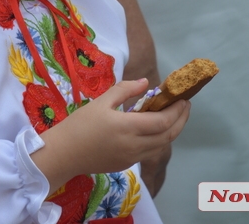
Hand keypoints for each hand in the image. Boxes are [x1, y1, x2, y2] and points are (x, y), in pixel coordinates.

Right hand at [33, 79, 189, 192]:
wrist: (63, 154)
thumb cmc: (79, 125)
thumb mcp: (101, 102)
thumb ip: (125, 90)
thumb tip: (146, 83)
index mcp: (127, 127)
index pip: (163, 121)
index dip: (177, 111)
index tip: (183, 98)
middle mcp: (134, 146)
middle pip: (168, 136)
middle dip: (181, 120)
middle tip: (185, 106)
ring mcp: (132, 158)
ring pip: (161, 146)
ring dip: (172, 131)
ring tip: (174, 116)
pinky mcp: (127, 165)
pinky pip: (150, 152)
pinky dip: (159, 140)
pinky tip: (154, 129)